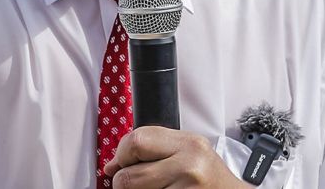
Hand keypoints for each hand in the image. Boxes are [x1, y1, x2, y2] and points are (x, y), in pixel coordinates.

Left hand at [105, 127, 245, 187]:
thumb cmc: (210, 180)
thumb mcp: (190, 153)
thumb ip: (156, 150)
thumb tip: (114, 164)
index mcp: (190, 144)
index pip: (137, 140)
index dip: (121, 154)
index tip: (119, 164)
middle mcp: (189, 166)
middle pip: (129, 175)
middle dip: (123, 181)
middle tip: (133, 183)